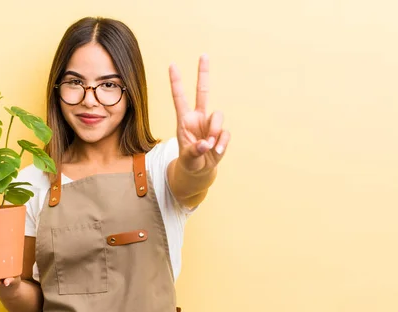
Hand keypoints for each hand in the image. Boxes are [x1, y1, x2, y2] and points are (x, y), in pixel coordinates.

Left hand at [169, 54, 229, 171]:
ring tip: (210, 146)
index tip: (172, 64)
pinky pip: (225, 133)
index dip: (176, 82)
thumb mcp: (188, 159)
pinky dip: (222, 143)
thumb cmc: (189, 161)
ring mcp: (210, 124)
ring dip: (215, 130)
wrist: (199, 171)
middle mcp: (198, 118)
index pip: (179, 97)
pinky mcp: (221, 133)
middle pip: (202, 91)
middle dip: (203, 73)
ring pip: (218, 116)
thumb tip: (207, 144)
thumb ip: (195, 151)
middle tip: (203, 55)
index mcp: (184, 120)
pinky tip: (216, 152)